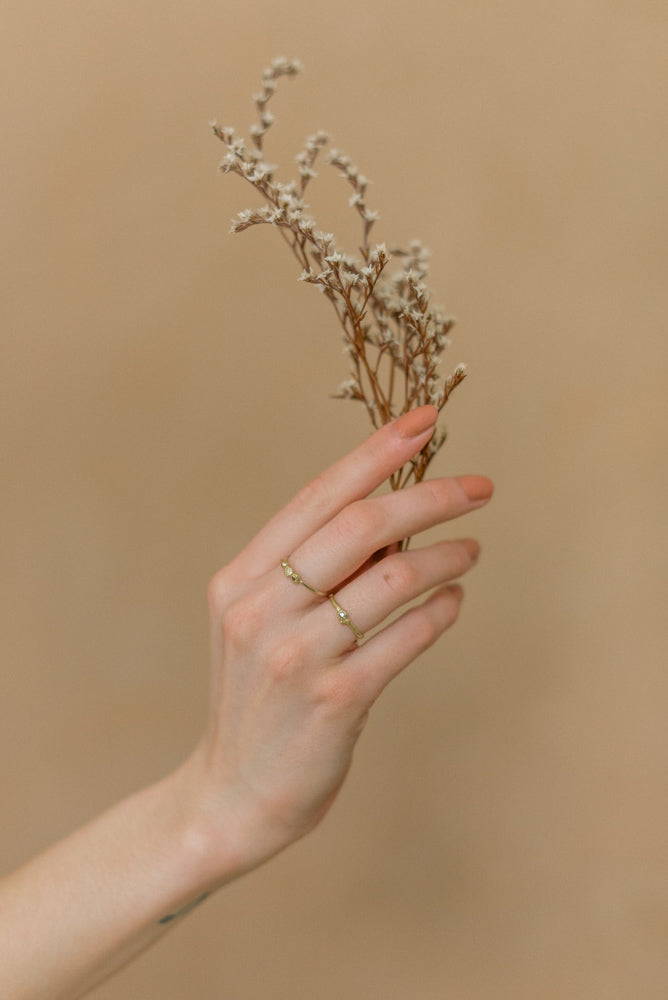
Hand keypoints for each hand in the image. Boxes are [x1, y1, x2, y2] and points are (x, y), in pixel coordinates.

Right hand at [187, 406, 492, 871]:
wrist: (229, 795)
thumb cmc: (256, 701)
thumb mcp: (256, 625)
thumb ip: (307, 572)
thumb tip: (391, 520)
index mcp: (239, 579)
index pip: (317, 496)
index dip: (375, 453)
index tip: (422, 422)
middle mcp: (262, 609)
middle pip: (361, 524)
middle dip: (431, 494)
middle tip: (479, 488)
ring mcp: (297, 654)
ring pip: (394, 576)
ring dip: (447, 555)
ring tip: (471, 551)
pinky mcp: (337, 699)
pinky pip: (408, 636)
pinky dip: (442, 611)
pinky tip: (455, 601)